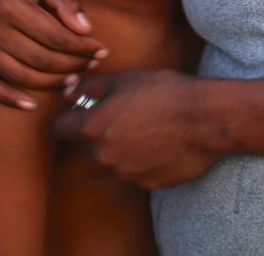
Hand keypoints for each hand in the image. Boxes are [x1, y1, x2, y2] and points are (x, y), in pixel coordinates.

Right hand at [0, 0, 105, 109]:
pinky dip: (10, 98)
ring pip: (19, 76)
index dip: (82, 47)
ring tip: (73, 80)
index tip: (102, 49)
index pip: (56, 37)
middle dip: (72, 65)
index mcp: (9, 5)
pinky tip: (32, 104)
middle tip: (92, 64)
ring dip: (50, 84)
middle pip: (40, 60)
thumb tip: (86, 31)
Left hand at [56, 71, 219, 188]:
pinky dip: (140, 163)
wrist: (204, 121)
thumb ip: (91, 86)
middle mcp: (103, 155)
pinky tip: (158, 146)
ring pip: (110, 163)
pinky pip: (134, 174)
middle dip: (99, 134)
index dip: (68, 119)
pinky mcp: (146, 184)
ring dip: (119, 151)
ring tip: (144, 132)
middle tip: (125, 117)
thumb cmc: (165, 93)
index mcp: (94, 127)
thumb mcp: (125, 79)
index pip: (60, 129)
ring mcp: (124, 173)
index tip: (79, 114)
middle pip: (88, 147)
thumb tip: (69, 92)